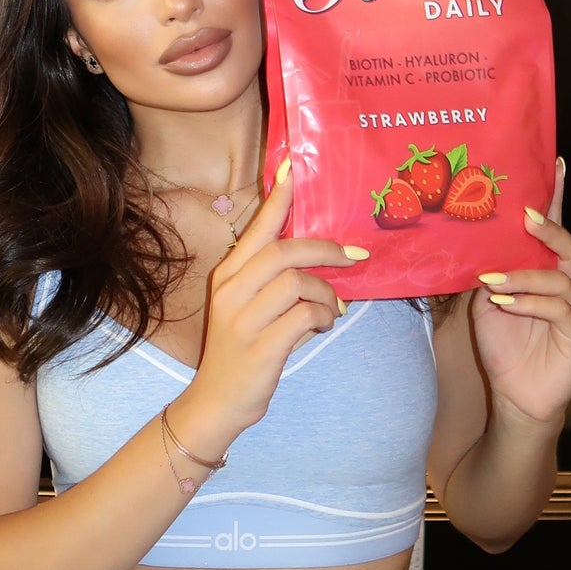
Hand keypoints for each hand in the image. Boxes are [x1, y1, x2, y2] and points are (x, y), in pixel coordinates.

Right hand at [181, 159, 363, 445]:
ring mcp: (243, 320)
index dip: (277, 199)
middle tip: (354, 255)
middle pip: (282, 251)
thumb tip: (320, 259)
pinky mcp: (261, 346)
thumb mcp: (246, 308)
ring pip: (297, 282)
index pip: (256, 229)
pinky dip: (323, 318)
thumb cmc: (239, 351)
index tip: (293, 167)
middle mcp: (230, 292)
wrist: (216, 402)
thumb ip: (271, 281)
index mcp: (227, 276)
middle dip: (325, 249)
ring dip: (326, 293)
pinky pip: (305, 316)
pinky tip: (323, 327)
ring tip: (332, 308)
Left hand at [471, 159, 570, 426]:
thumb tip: (469, 242)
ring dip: (524, 275)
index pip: (554, 232)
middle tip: (524, 217)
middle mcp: (569, 287)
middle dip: (549, 229)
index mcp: (548, 274)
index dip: (557, 200)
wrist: (515, 397)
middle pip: (569, 248)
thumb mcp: (485, 305)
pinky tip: (506, 303)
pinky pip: (559, 309)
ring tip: (493, 279)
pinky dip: (530, 302)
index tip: (555, 166)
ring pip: (560, 279)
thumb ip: (485, 273)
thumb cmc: (504, 348)